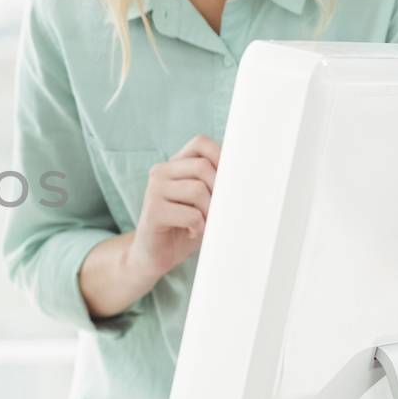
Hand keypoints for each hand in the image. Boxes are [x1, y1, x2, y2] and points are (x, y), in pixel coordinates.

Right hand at [124, 135, 220, 281]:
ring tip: (204, 224)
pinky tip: (192, 232)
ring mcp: (153, 190)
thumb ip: (215, 185)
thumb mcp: (203, 201)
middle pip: (203, 167)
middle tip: (217, 212)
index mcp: (173, 165)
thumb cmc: (184, 227)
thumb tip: (245, 177)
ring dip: (209, 212)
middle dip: (218, 192)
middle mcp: (160, 172)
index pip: (200, 143)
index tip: (229, 182)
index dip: (220, 157)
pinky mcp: (152, 211)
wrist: (154, 256)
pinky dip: (199, 227)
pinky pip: (190, 214)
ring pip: (198, 190)